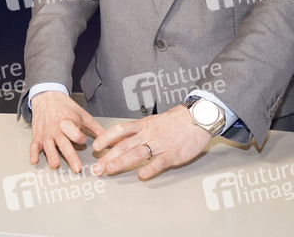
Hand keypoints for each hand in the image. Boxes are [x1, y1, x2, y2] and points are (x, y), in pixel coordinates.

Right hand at [28, 91, 105, 172]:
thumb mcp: (83, 116)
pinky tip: (34, 161)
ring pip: (48, 145)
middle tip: (76, 168)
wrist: (47, 97)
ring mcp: (46, 133)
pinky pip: (33, 145)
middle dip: (70, 155)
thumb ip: (97, 130)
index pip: (74, 132)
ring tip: (55, 165)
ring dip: (51, 155)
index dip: (79, 137)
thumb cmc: (67, 108)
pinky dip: (33, 153)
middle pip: (63, 143)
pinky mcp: (37, 136)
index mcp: (68, 122)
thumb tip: (114, 140)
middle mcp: (56, 129)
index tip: (83, 140)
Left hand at [92, 104, 211, 179]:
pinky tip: (141, 175)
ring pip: (138, 153)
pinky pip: (159, 162)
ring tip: (110, 169)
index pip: (120, 130)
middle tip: (97, 167)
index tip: (95, 148)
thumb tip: (121, 139)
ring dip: (122, 162)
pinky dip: (150, 169)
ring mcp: (160, 144)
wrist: (198, 119)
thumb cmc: (175, 121)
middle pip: (124, 145)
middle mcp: (149, 134)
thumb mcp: (153, 121)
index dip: (106, 138)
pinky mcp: (173, 154)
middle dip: (108, 156)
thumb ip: (138, 131)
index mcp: (143, 126)